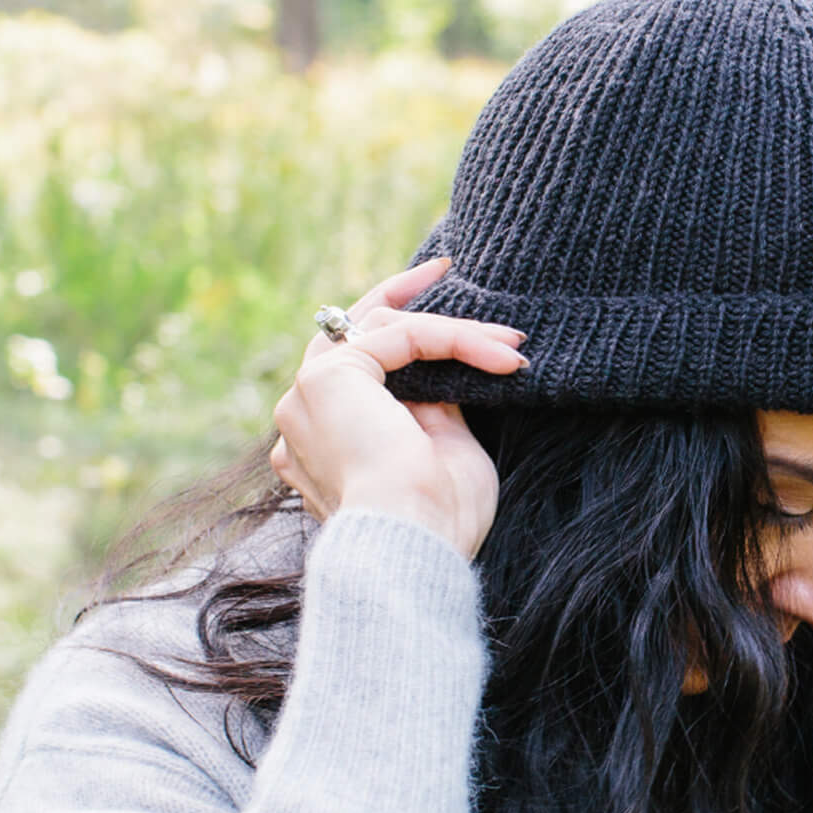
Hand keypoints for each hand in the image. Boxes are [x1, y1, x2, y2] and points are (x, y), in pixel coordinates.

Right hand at [268, 258, 527, 560]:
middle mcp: (302, 417)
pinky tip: (501, 354)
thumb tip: (443, 372)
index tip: (441, 311)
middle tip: (442, 269)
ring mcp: (307, 395)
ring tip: (510, 344)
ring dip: (454, 332)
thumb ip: (433, 408)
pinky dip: (454, 338)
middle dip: (398, 298)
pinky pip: (401, 336)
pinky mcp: (329, 378)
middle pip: (348, 334)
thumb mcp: (441, 453)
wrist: (411, 544)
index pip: (354, 372)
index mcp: (321, 444)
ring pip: (382, 331)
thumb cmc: (435, 522)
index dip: (395, 334)